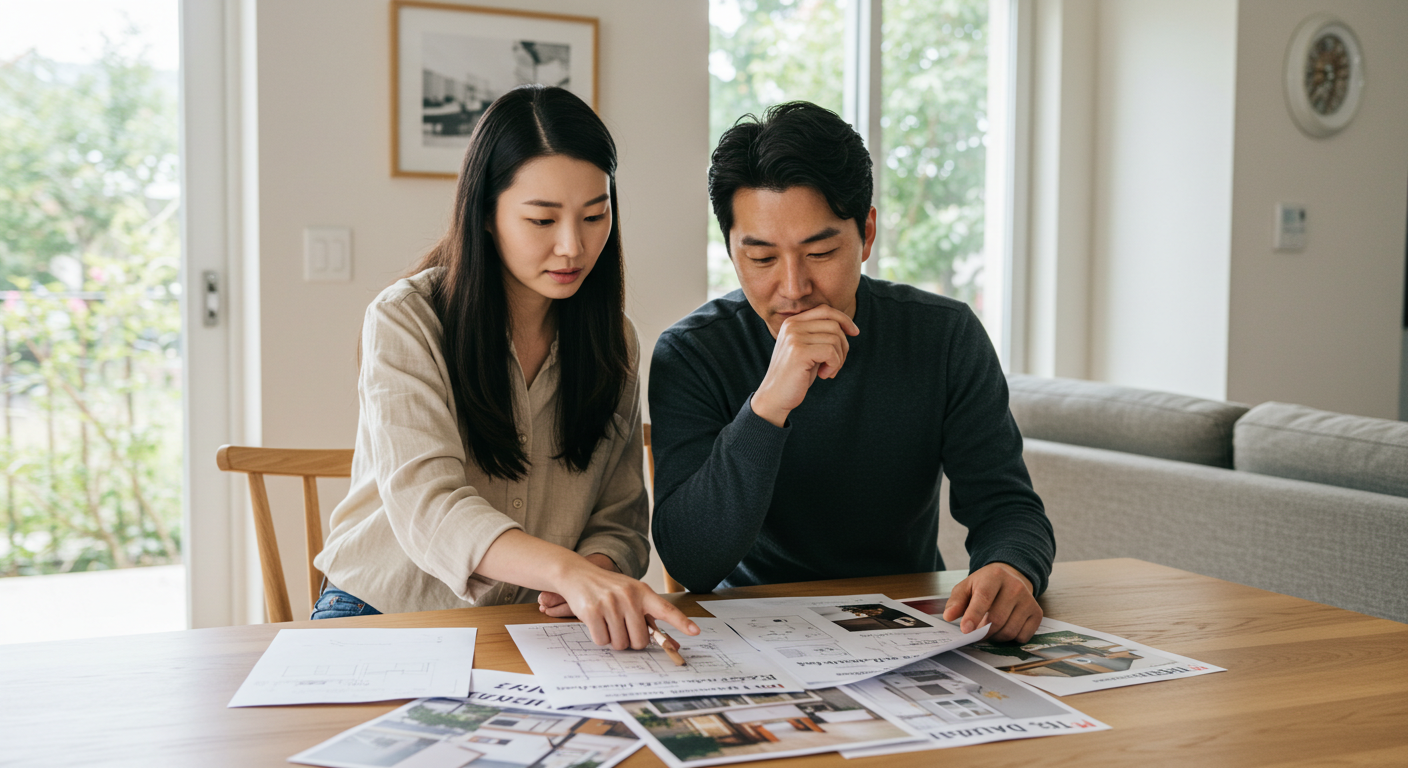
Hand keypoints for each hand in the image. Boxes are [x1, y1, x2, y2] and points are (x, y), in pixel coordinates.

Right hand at [544, 554, 700, 649]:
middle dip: (631, 641)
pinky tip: (596, 622)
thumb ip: (648, 617)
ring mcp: (610, 603)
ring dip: (614, 640)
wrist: (577, 574)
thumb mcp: (631, 595)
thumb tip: (669, 643)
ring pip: (620, 643)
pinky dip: (600, 637)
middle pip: (640, 640)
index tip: (695, 631)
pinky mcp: (592, 611)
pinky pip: (602, 641)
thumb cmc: (608, 588)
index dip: (681, 622)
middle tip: (622, 628)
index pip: (666, 610)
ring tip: (608, 621)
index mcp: (642, 592)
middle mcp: (628, 597)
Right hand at [750, 305, 859, 426]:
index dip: (844, 319)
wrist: (775, 396)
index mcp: (792, 322)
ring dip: (838, 359)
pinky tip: (823, 375)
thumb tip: (849, 328)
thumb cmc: (795, 375)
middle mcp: (792, 326)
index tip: (855, 333)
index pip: (825, 310)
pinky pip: (831, 352)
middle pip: (834, 324)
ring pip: (835, 339)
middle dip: (843, 346)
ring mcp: (794, 337)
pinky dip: (834, 365)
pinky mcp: (799, 352)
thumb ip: (821, 336)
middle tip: (836, 364)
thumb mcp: (809, 350)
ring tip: (828, 372)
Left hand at [943, 562, 1042, 642]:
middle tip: (975, 632)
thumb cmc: (984, 585)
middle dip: (982, 631)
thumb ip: (956, 601)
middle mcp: (1015, 586)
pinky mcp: (1037, 613)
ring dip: (995, 637)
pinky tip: (1004, 628)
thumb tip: (949, 616)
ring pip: (1009, 631)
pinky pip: (1022, 636)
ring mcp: (1028, 600)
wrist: (1010, 579)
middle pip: (997, 619)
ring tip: (988, 628)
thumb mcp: (966, 587)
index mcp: (995, 575)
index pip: (984, 598)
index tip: (965, 630)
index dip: (974, 616)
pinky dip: (1010, 639)